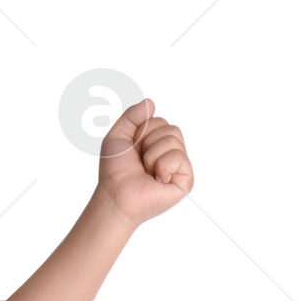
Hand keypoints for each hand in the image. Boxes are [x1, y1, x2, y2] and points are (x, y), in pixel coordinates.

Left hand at [94, 97, 191, 227]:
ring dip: (152, 156)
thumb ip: (131, 116)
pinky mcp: (185, 181)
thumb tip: (151, 103)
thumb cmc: (114, 172)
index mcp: (159, 144)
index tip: (133, 151)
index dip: (142, 133)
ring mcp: (180, 168)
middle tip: (140, 163)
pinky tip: (157, 180)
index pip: (160, 121)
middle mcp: (172, 154)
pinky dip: (162, 166)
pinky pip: (179, 157)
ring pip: (174, 140)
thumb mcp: (117, 136)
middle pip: (171, 128)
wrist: (115, 197)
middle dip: (149, 142)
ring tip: (147, 172)